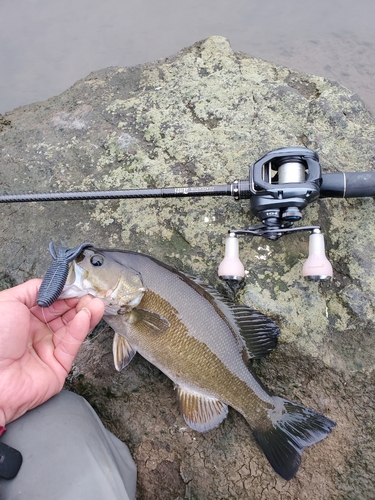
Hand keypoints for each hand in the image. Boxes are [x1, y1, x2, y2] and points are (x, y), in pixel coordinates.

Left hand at [0, 279, 104, 425]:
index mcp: (23, 318)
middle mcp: (36, 333)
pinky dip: (81, 328)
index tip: (77, 286)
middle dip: (79, 302)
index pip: (52, 302)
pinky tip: (86, 315)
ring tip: (95, 303)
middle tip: (89, 294)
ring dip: (86, 313)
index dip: (66, 293)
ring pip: (73, 328)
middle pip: (65, 314)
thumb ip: (33, 290)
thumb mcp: (8, 302)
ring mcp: (48, 349)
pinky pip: (73, 343)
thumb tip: (52, 284)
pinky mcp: (59, 365)